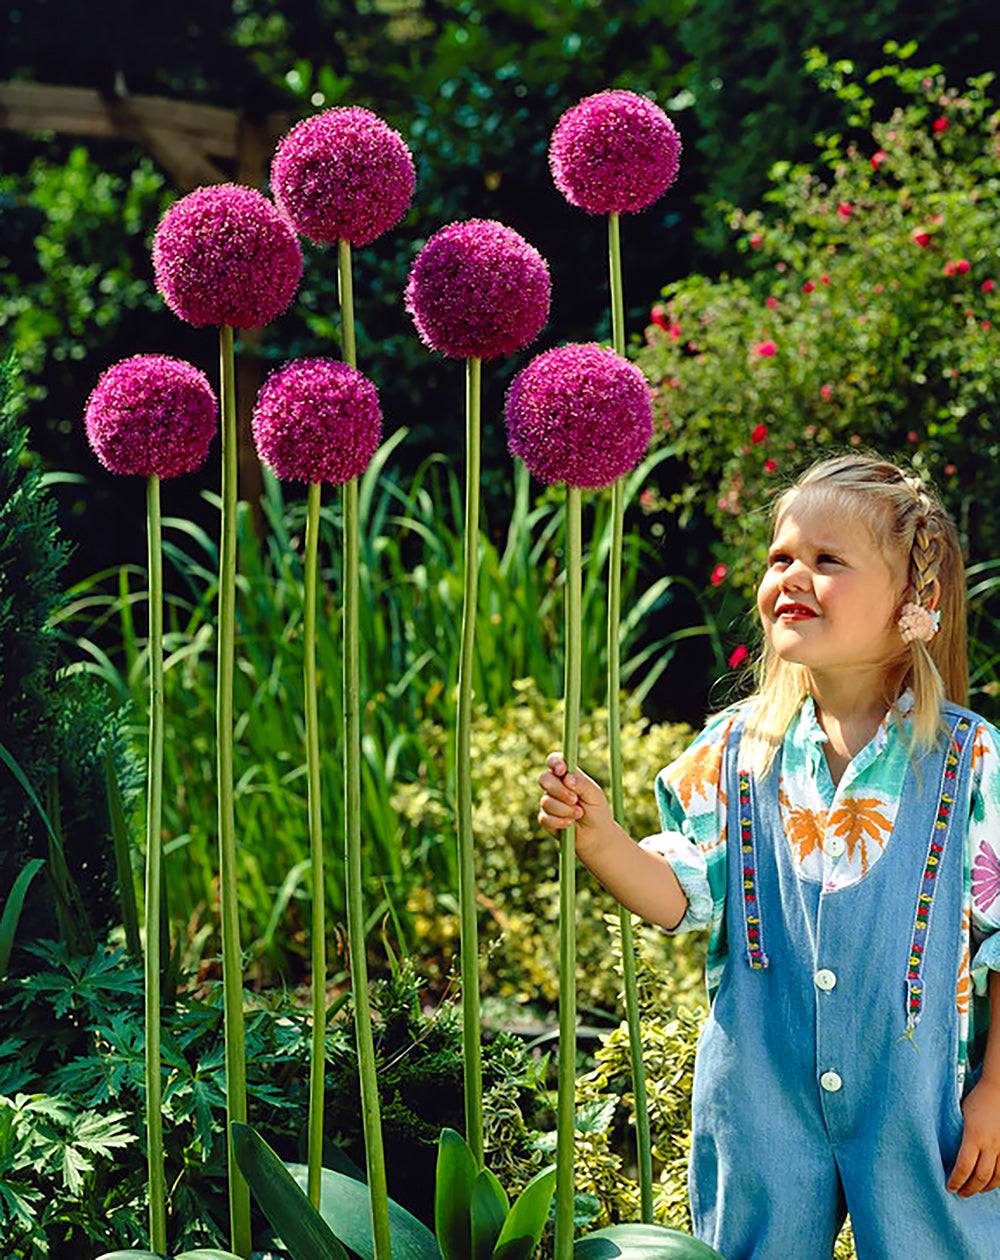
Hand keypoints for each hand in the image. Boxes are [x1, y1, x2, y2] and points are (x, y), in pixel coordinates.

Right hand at [537, 753, 612, 838]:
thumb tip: (566, 777)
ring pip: (546, 801)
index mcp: (567, 775)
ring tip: (579, 814)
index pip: (555, 761)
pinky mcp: (545, 818)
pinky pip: (545, 817)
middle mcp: (555, 786)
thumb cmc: (597, 811)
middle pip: (544, 778)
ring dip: (564, 809)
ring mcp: (548, 802)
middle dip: (559, 790)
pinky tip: (570, 824)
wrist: (596, 836)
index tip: (562, 771)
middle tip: (575, 799)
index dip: (554, 763)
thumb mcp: (595, 795)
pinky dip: (559, 822)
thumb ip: (582, 784)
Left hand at [947, 1074, 999, 1195]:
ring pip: (997, 1177)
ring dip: (985, 1188)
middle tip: (961, 1194)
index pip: (963, 1166)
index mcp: (974, 1136)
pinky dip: (998, 1180)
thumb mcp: (959, 1114)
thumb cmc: (976, 1100)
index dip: (956, 1180)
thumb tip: (945, 1150)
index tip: (949, 1187)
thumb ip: (956, 1133)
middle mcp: (991, 1144)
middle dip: (969, 1189)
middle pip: (981, 1177)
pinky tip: (991, 1182)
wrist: (999, 1090)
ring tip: (975, 1191)